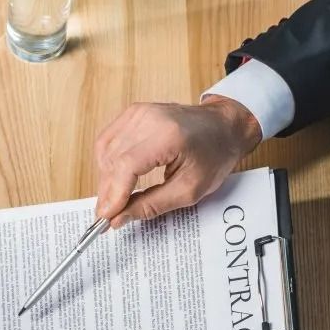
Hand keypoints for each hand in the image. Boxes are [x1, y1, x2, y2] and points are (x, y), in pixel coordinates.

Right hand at [92, 97, 262, 228]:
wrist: (223, 127)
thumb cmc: (214, 155)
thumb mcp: (190, 190)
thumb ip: (152, 205)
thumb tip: (119, 217)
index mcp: (169, 136)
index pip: (128, 165)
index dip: (114, 194)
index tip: (107, 216)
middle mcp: (150, 119)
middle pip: (113, 159)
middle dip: (107, 191)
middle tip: (108, 215)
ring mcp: (139, 113)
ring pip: (106, 150)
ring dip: (106, 178)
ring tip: (113, 199)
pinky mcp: (133, 113)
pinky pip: (108, 140)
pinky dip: (107, 162)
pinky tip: (115, 178)